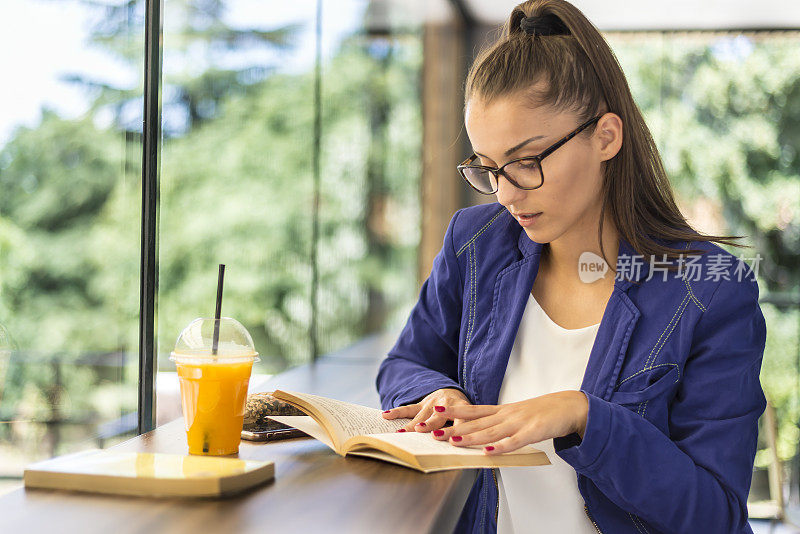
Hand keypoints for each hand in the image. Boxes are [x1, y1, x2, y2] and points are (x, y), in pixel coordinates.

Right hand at [382, 387, 472, 431]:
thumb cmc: (465, 413)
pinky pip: (409, 408)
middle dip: (431, 425)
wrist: (455, 394)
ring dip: (413, 424)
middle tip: (423, 432)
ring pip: (422, 415)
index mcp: (464, 410)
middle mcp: (447, 405)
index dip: (457, 430)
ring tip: (403, 432)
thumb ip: (471, 432)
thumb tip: (475, 453)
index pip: (461, 421)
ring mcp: (433, 403)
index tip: (452, 440)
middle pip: (438, 418)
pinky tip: (386, 415)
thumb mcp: (473, 420)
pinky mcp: (422, 403)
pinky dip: (397, 412)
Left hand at [430, 390, 588, 453]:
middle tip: (434, 433)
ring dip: (471, 437)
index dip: (455, 411)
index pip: (474, 410)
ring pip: (491, 432)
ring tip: (454, 441)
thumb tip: (481, 432)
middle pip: (477, 423)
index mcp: (503, 411)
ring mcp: (520, 423)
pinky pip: (515, 441)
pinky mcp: (533, 432)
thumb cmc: (542, 412)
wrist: (569, 406)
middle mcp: (507, 415)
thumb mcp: (517, 414)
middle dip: (454, 428)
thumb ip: (500, 422)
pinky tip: (488, 452)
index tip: (436, 410)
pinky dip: (501, 447)